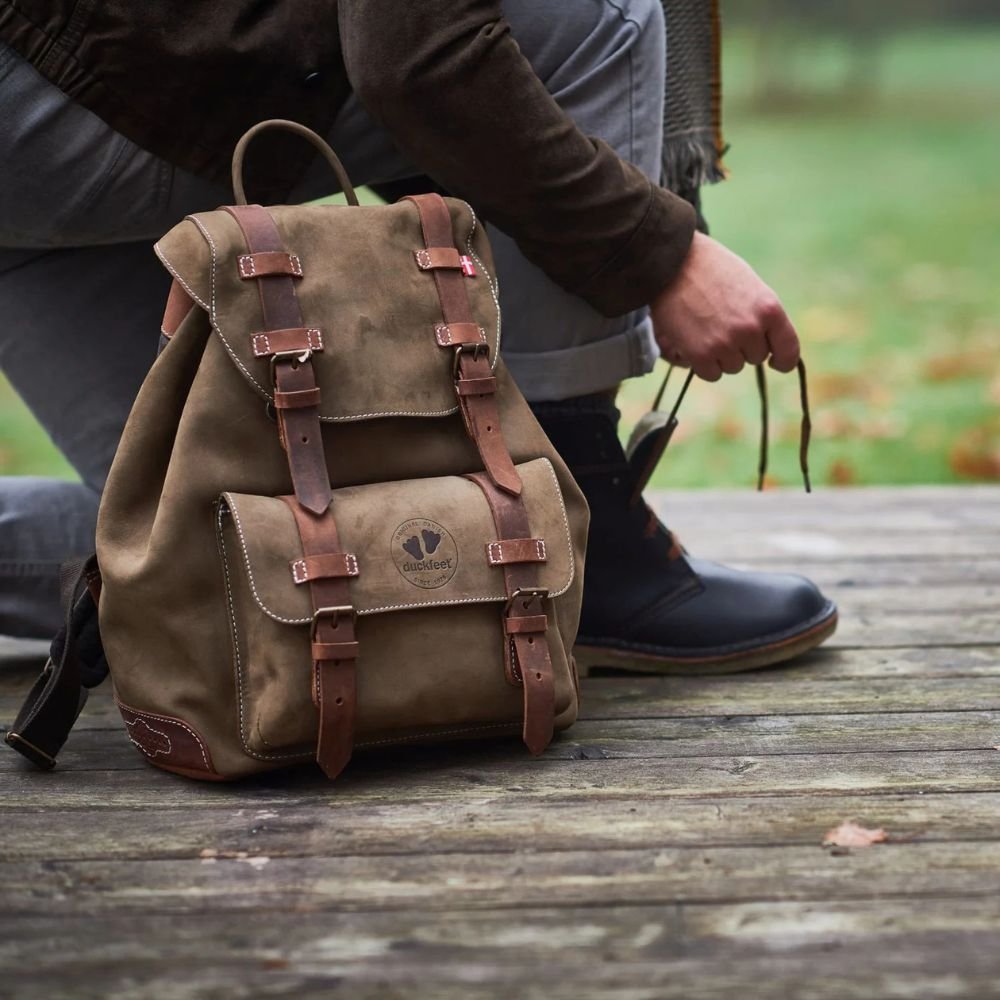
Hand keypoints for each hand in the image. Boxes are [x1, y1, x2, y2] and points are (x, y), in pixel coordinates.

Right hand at [650, 232, 799, 381]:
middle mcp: (750, 329)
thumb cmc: (712, 270)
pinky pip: (711, 374)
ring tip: (707, 328)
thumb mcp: (750, 286)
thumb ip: (763, 316)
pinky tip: (695, 341)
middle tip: (724, 324)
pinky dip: (704, 363)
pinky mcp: (700, 355)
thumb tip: (768, 347)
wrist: (673, 263)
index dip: (783, 360)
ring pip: (733, 367)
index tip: (776, 363)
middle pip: (756, 358)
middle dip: (743, 347)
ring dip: (722, 355)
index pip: (789, 350)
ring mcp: (725, 344)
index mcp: (769, 309)